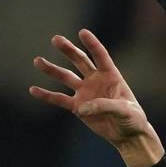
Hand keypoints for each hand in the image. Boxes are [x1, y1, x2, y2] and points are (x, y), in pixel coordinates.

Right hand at [30, 29, 164, 166]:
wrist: (127, 134)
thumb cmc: (132, 118)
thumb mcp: (125, 110)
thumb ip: (106, 105)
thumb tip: (82, 107)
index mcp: (111, 75)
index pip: (100, 55)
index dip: (92, 44)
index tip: (82, 32)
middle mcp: (96, 80)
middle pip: (80, 60)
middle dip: (68, 50)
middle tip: (55, 39)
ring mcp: (85, 92)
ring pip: (66, 77)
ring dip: (52, 69)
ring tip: (37, 61)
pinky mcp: (78, 107)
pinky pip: (59, 99)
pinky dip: (47, 95)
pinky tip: (33, 90)